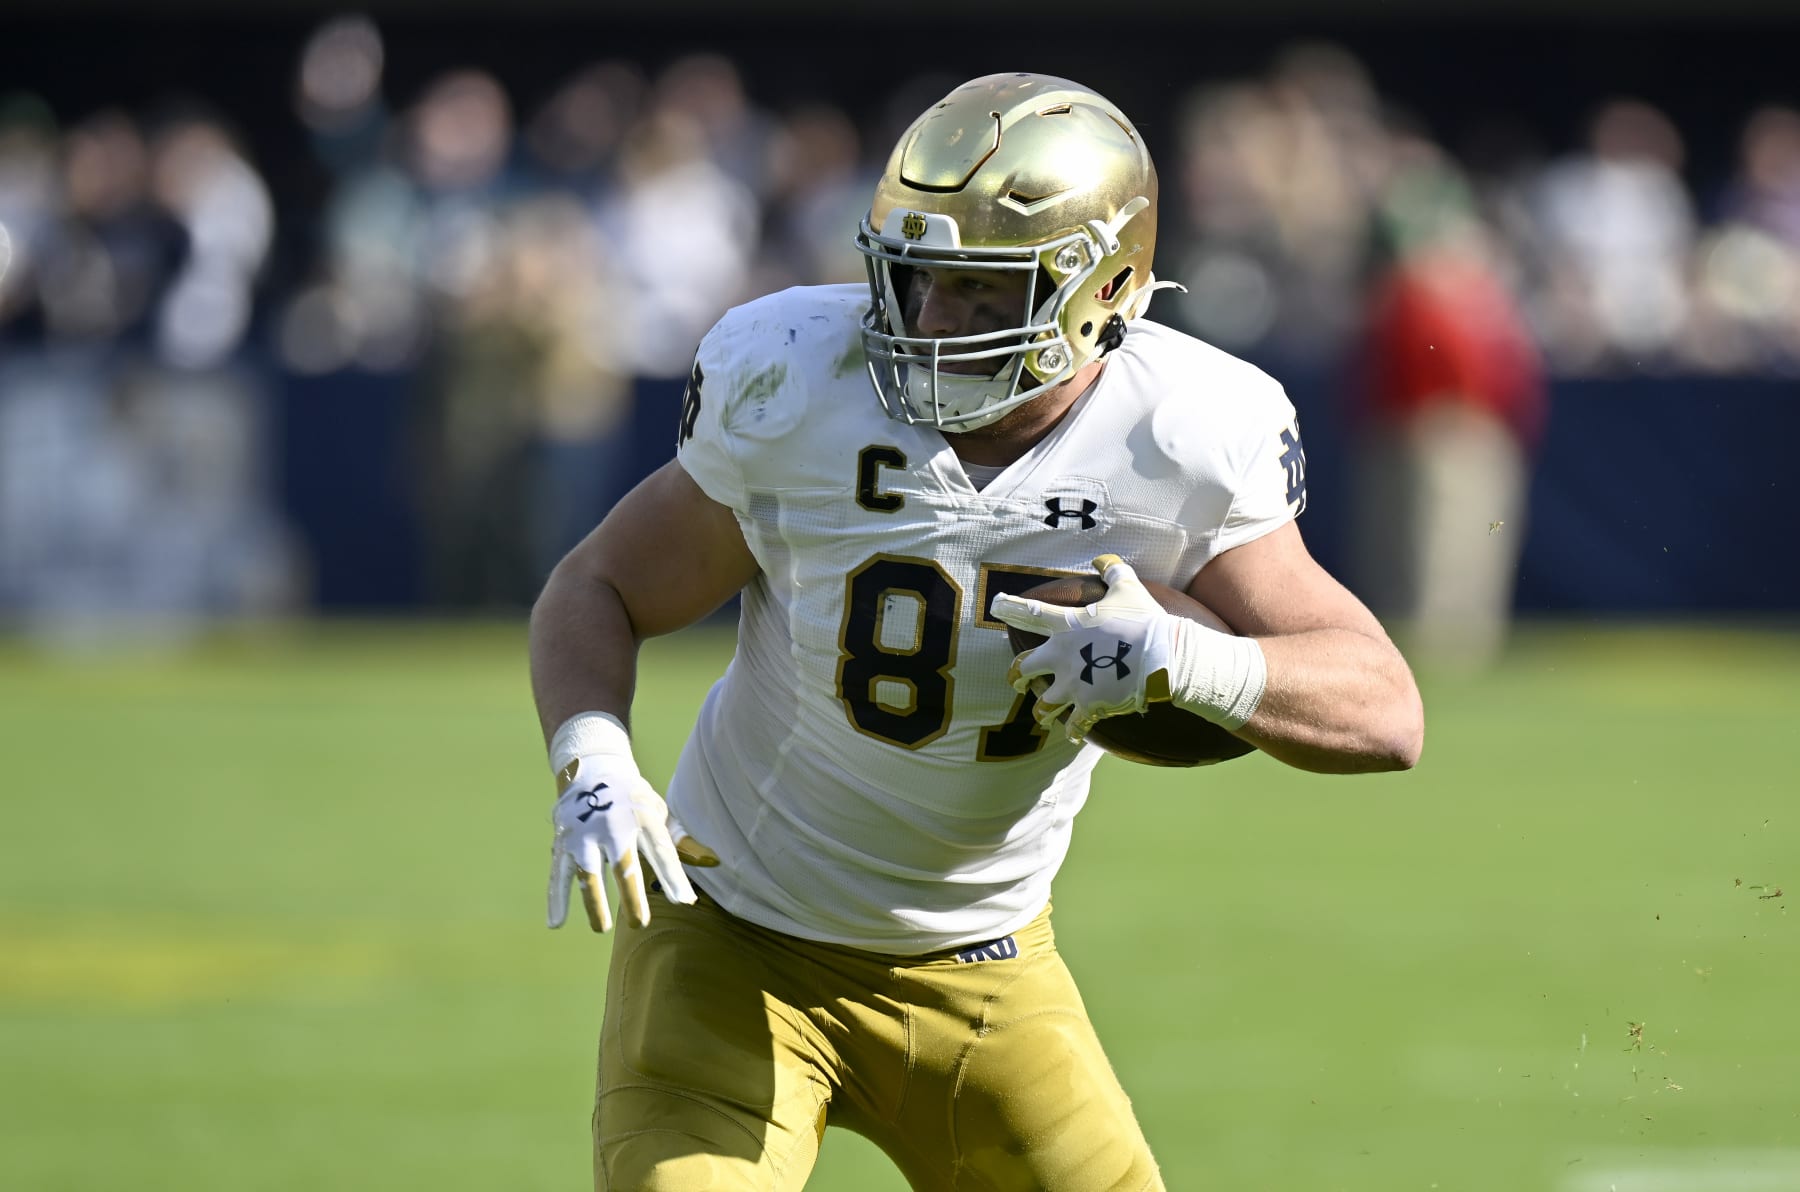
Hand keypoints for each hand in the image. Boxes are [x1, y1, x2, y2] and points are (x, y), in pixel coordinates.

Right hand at [546, 718, 717, 931]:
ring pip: (588, 871)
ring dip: (593, 901)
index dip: (673, 876)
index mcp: (643, 817)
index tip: (684, 901)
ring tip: (602, 928)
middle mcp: (613, 825)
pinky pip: (558, 873)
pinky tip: (556, 923)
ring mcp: (585, 833)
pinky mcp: (563, 841)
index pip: (662, 850)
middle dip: (630, 894)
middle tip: (639, 923)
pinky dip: (556, 898)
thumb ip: (680, 843)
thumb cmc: (633, 800)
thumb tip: (714, 862)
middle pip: (623, 863)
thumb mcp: (658, 814)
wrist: (593, 768)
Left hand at [991, 554, 1179, 742]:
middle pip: (1023, 669)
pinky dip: (1072, 731)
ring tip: (1042, 716)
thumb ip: (1113, 572)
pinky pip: (1073, 726)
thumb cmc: (1144, 620)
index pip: (1029, 612)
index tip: (995, 605)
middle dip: (1016, 678)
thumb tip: (1103, 559)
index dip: (1009, 607)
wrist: (1163, 655)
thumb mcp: (1128, 589)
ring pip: (1041, 706)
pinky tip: (1073, 735)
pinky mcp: (1089, 707)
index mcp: (1065, 626)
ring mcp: (1073, 684)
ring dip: (1040, 712)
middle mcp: (1061, 657)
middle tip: (1017, 682)